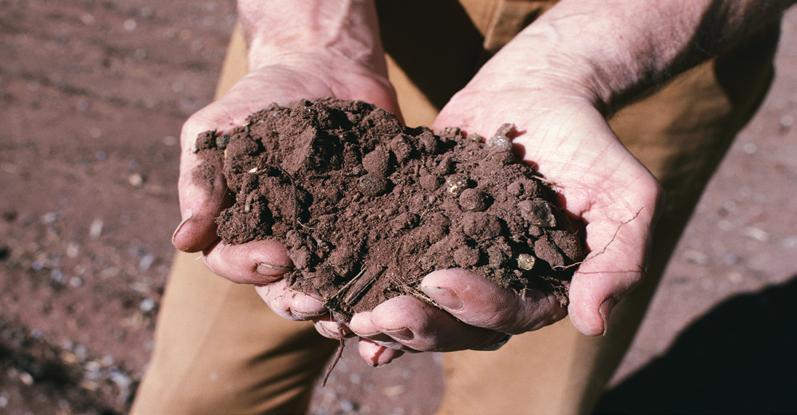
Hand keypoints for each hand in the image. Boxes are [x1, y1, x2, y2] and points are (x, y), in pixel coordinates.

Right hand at [171, 52, 400, 321]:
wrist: (323, 68)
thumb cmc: (260, 100)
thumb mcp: (218, 129)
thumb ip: (202, 179)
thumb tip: (183, 241)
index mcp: (240, 227)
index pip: (232, 262)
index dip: (248, 266)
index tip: (275, 255)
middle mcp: (283, 242)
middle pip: (282, 290)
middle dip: (297, 299)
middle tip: (317, 300)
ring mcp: (330, 238)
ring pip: (329, 286)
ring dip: (339, 304)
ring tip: (356, 313)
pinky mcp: (374, 226)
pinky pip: (377, 261)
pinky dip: (383, 280)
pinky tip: (395, 288)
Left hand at [343, 71, 660, 363]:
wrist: (538, 92)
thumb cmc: (588, 140)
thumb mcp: (625, 192)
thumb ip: (618, 257)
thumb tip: (590, 324)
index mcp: (543, 286)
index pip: (510, 316)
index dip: (474, 307)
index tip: (439, 280)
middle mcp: (497, 284)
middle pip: (458, 327)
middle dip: (418, 325)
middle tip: (379, 315)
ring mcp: (457, 262)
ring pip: (422, 308)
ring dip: (386, 320)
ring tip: (350, 317)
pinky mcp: (423, 235)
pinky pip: (396, 269)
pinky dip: (370, 288)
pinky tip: (338, 303)